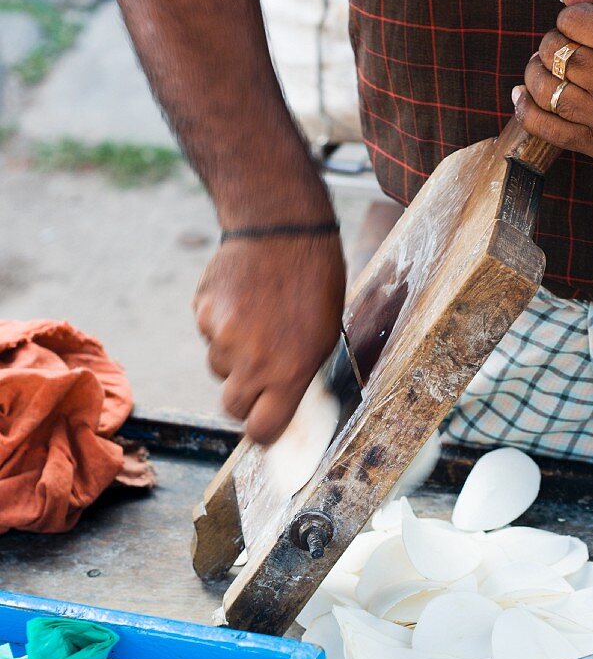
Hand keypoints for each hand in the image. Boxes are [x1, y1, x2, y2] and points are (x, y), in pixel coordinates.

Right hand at [194, 233, 345, 443]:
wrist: (281, 228)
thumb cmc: (314, 281)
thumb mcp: (325, 336)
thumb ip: (299, 375)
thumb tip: (284, 407)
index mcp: (289, 372)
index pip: (261, 429)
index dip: (263, 430)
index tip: (266, 424)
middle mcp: (251, 361)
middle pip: (232, 406)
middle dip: (245, 396)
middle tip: (260, 374)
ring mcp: (222, 337)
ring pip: (219, 368)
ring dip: (233, 356)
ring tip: (256, 322)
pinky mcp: (202, 313)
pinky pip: (208, 335)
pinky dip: (221, 325)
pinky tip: (242, 301)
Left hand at [513, 0, 592, 162]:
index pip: (571, 22)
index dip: (568, 18)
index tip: (577, 25)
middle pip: (555, 55)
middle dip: (551, 44)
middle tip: (560, 46)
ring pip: (545, 90)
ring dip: (535, 73)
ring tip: (544, 67)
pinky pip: (546, 129)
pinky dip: (526, 111)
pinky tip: (522, 96)